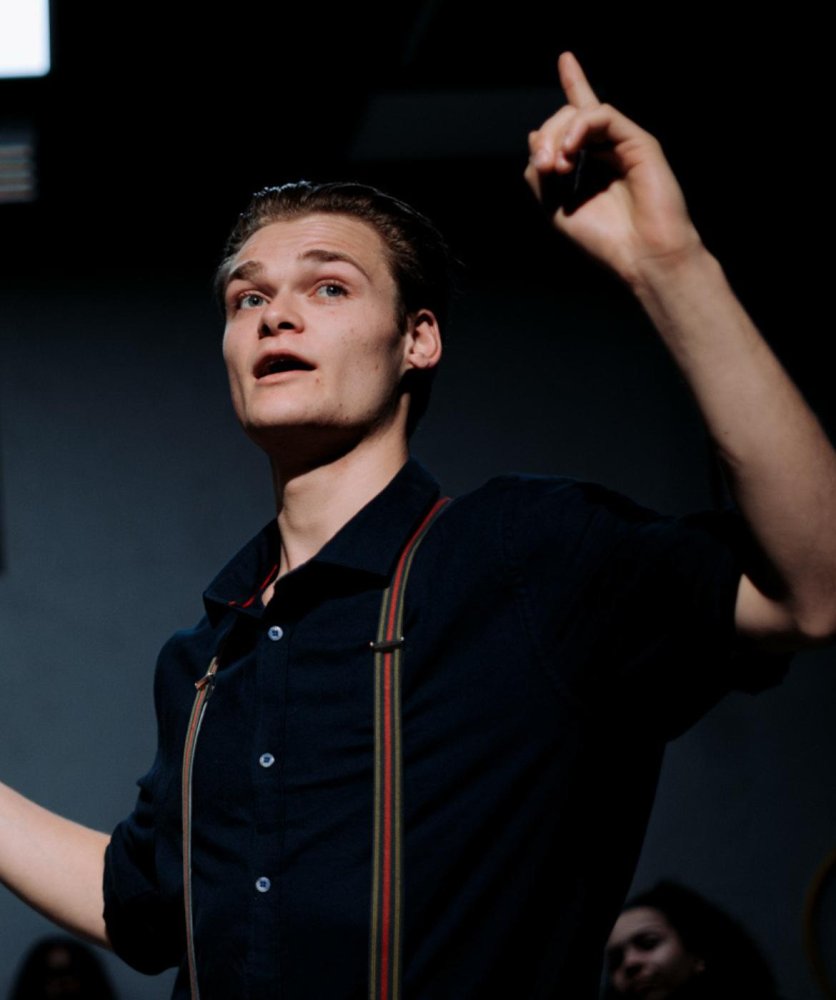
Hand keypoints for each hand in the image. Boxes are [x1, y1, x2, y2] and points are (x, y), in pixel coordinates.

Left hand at [524, 52, 702, 287]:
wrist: (640, 258)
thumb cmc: (605, 241)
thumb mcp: (557, 210)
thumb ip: (542, 177)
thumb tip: (533, 138)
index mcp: (592, 165)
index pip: (578, 121)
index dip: (574, 85)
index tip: (566, 58)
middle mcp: (609, 150)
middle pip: (567, 119)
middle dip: (546, 137)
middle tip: (544, 167)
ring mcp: (624, 144)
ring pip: (582, 113)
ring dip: (558, 135)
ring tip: (557, 165)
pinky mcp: (638, 141)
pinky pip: (602, 116)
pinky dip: (579, 128)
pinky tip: (570, 150)